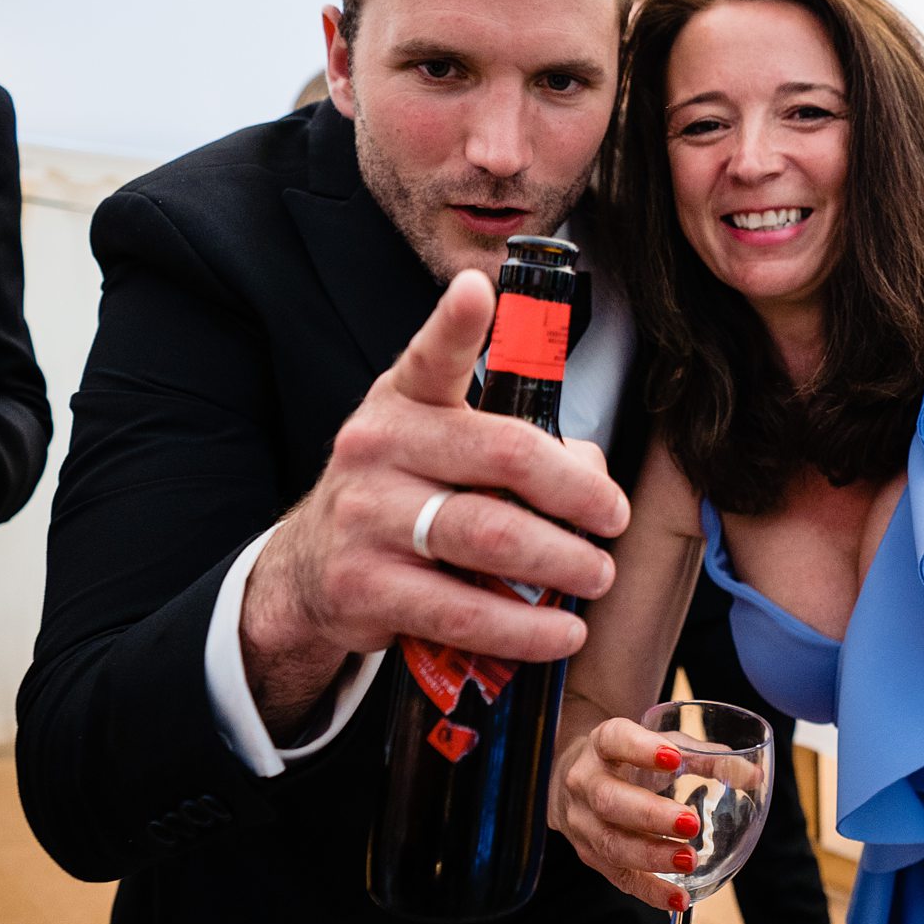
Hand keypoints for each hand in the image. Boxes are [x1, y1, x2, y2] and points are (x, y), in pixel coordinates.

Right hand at [241, 272, 629, 724]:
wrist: (311, 569)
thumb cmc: (401, 497)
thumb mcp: (440, 447)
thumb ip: (514, 444)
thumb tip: (591, 471)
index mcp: (405, 399)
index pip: (434, 355)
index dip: (457, 323)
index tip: (475, 290)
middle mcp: (378, 447)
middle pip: (502, 457)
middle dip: (576, 491)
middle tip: (613, 520)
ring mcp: (366, 517)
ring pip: (489, 535)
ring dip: (562, 560)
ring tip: (597, 574)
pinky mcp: (365, 586)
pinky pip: (461, 608)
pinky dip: (524, 626)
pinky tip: (560, 632)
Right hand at [551, 716, 698, 912]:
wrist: (576, 782)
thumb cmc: (629, 760)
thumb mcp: (663, 747)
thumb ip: (706, 757)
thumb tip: (753, 775)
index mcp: (602, 744)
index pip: (615, 740)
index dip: (640, 748)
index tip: (673, 758)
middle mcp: (585, 783)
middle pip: (609, 799)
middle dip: (650, 814)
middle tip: (691, 823)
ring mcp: (583, 823)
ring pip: (610, 843)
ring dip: (651, 855)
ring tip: (689, 860)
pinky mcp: (591, 855)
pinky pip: (619, 877)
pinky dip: (650, 890)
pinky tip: (678, 898)